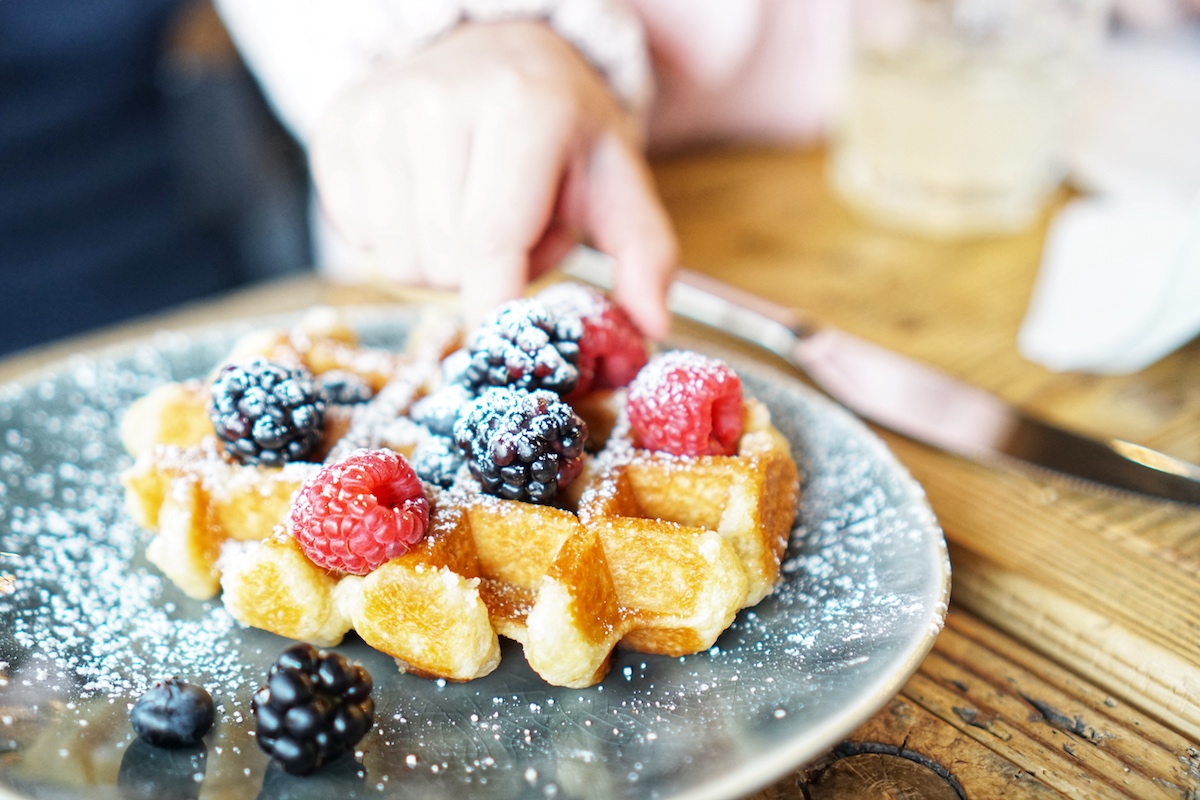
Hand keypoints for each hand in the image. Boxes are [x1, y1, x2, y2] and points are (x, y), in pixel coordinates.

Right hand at [311, 19, 676, 337]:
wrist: (492, 50)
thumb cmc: (559, 130)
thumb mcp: (616, 180)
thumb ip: (644, 254)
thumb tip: (651, 324)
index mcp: (522, 106)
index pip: (492, 240)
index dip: (495, 309)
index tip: (504, 344)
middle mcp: (439, 99)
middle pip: (442, 263)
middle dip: (479, 275)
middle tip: (505, 234)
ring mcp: (378, 111)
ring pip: (395, 261)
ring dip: (435, 263)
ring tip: (465, 213)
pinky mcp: (336, 129)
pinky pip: (356, 239)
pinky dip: (393, 241)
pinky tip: (421, 200)